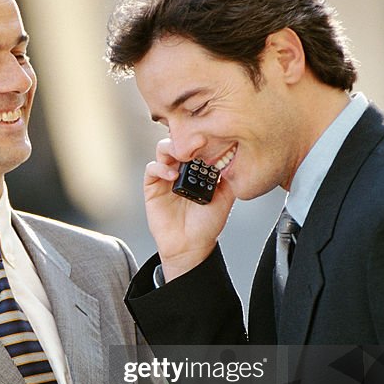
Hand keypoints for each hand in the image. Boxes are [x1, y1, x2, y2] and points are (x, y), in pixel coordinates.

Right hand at [144, 138, 235, 280]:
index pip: (196, 146)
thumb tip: (232, 156)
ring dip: (172, 148)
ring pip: (163, 150)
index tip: (211, 138)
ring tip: (183, 156)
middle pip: (178, 142)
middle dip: (186, 139)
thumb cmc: (207, 224)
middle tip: (198, 142)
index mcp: (198, 168)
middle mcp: (181, 169)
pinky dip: (160, 168)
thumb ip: (228, 177)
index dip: (202, 139)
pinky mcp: (152, 187)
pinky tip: (173, 176)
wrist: (191, 245)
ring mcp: (166, 176)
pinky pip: (152, 169)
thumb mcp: (225, 197)